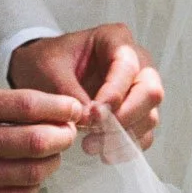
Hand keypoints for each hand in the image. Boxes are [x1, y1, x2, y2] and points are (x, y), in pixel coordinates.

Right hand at [0, 86, 81, 192]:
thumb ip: (7, 106)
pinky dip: (32, 187)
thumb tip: (57, 114)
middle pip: (34, 142)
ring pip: (29, 174)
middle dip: (62, 137)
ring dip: (51, 163)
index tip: (74, 110)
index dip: (59, 108)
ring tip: (52, 154)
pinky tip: (32, 175)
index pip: (27, 106)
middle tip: (68, 133)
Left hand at [9, 24, 163, 150]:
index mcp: (115, 39)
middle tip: (95, 135)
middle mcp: (136, 61)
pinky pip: (144, 133)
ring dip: (124, 136)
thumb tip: (88, 120)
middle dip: (125, 117)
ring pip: (150, 115)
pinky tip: (104, 153)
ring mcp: (139, 88)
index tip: (92, 115)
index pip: (127, 66)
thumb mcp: (48, 68)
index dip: (113, 94)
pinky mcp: (136, 112)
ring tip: (90, 146)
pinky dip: (127, 147)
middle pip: (150, 91)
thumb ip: (68, 92)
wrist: (41, 73)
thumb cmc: (46, 62)